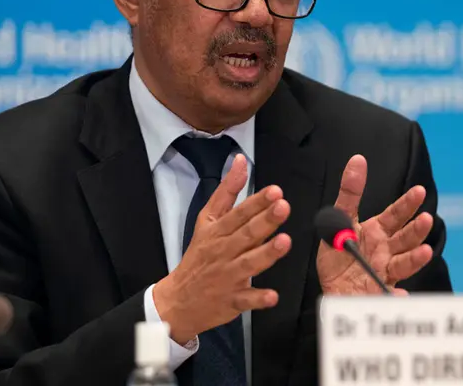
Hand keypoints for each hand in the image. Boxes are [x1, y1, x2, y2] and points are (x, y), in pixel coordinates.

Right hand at [153, 155, 291, 343]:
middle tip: (283, 207)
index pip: (238, 214)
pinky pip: (246, 300)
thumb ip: (227, 192)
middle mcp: (223, 252)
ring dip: (266, 253)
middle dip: (265, 221)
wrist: (178, 300)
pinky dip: (258, 298)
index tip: (275, 191)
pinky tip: (272, 296)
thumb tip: (240, 161)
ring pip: (248, 264)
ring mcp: (227, 277)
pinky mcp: (231, 301)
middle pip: (246, 234)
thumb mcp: (207, 221)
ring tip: (284, 241)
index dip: (256, 202)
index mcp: (217, 232)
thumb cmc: (199, 255)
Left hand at [316, 155, 433, 294]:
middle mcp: (386, 250)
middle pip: (405, 238)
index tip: (419, 191)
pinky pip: (390, 294)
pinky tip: (400, 294)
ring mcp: (386, 271)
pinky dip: (396, 295)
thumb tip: (358, 160)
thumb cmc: (339, 256)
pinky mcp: (380, 291)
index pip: (395, 215)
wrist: (332, 289)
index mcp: (377, 231)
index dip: (407, 204)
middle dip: (417, 229)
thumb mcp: (338, 221)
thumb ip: (350, 193)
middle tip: (426, 219)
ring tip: (425, 251)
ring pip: (405, 263)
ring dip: (416, 258)